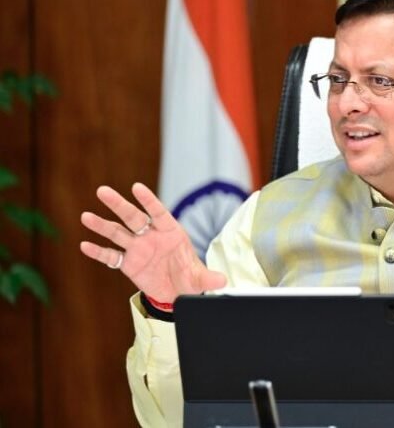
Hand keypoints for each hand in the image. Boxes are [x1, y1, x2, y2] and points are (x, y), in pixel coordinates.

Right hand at [80, 182, 225, 303]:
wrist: (177, 292)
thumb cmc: (190, 278)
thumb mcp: (200, 279)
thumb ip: (208, 277)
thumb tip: (223, 280)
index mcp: (171, 233)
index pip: (158, 213)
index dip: (149, 201)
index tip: (137, 188)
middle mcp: (151, 236)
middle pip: (133, 217)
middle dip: (119, 205)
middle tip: (103, 191)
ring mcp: (138, 249)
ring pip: (118, 233)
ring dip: (102, 225)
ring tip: (86, 216)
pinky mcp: (128, 263)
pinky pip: (111, 256)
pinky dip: (99, 252)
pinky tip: (85, 245)